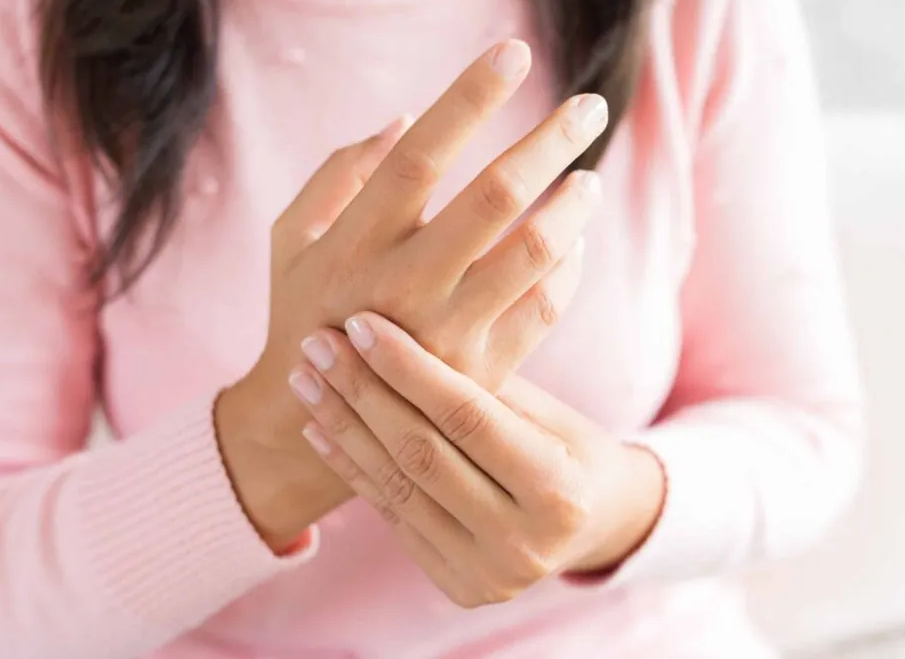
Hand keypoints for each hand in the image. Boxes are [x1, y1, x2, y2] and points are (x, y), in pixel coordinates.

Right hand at [216, 40, 608, 549]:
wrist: (318, 419)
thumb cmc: (304, 308)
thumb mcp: (292, 237)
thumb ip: (338, 174)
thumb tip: (406, 120)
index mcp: (354, 242)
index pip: (422, 154)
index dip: (471, 98)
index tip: (515, 54)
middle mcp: (402, 286)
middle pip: (494, 197)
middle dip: (550, 140)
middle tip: (590, 107)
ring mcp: (446, 335)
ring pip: (533, 254)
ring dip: (572, 206)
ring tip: (589, 179)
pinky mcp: (481, 373)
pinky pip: (544, 308)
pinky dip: (568, 267)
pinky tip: (573, 242)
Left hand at [291, 312, 665, 606]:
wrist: (598, 524)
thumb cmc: (573, 447)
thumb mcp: (548, 410)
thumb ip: (486, 385)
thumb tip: (407, 318)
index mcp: (558, 491)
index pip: (467, 418)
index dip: (409, 367)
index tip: (360, 322)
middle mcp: (523, 543)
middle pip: (423, 454)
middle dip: (363, 392)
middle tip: (318, 342)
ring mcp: (487, 575)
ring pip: (399, 487)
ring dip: (344, 428)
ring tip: (306, 378)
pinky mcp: (457, 586)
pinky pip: (393, 517)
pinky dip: (353, 469)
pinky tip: (318, 427)